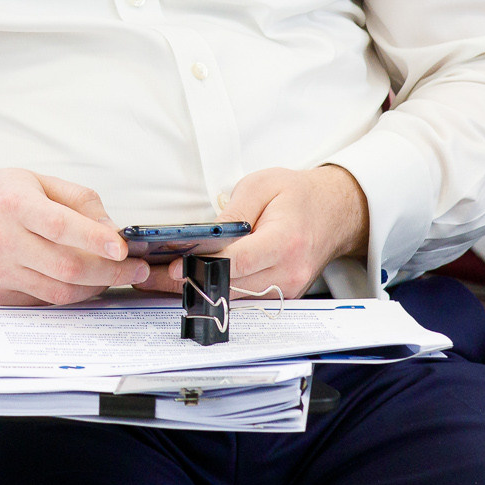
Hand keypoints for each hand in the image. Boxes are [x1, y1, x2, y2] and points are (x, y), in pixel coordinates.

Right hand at [0, 169, 151, 305]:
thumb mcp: (32, 181)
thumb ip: (77, 200)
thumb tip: (111, 230)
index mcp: (15, 204)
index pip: (62, 226)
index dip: (97, 240)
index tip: (123, 249)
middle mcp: (3, 239)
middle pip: (68, 267)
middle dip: (110, 272)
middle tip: (133, 270)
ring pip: (59, 292)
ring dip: (93, 288)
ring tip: (108, 278)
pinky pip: (40, 302)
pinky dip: (65, 295)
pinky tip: (75, 283)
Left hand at [136, 166, 369, 299]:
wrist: (336, 212)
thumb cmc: (298, 195)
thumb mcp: (262, 186)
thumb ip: (233, 213)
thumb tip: (204, 236)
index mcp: (285, 241)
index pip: (239, 261)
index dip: (204, 266)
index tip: (174, 266)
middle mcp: (289, 271)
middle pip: (231, 285)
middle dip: (188, 282)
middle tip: (149, 276)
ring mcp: (288, 288)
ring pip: (234, 297)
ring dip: (197, 289)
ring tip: (157, 280)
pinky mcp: (282, 295)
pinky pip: (245, 298)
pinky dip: (216, 290)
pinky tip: (188, 281)